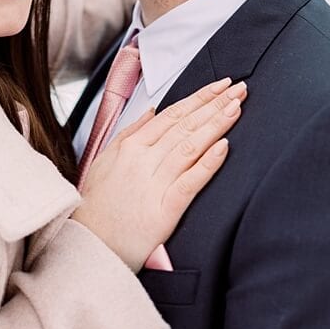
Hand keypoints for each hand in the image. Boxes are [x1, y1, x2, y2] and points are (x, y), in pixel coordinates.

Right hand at [72, 78, 245, 270]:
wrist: (90, 242)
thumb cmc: (97, 205)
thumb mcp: (105, 160)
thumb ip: (130, 133)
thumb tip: (153, 111)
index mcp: (129, 146)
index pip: (171, 114)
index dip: (199, 98)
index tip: (220, 86)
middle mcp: (141, 159)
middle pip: (184, 125)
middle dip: (215, 104)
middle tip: (239, 89)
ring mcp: (153, 183)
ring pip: (190, 146)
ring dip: (215, 125)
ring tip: (237, 108)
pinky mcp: (164, 209)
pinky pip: (189, 182)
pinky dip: (207, 163)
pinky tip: (224, 148)